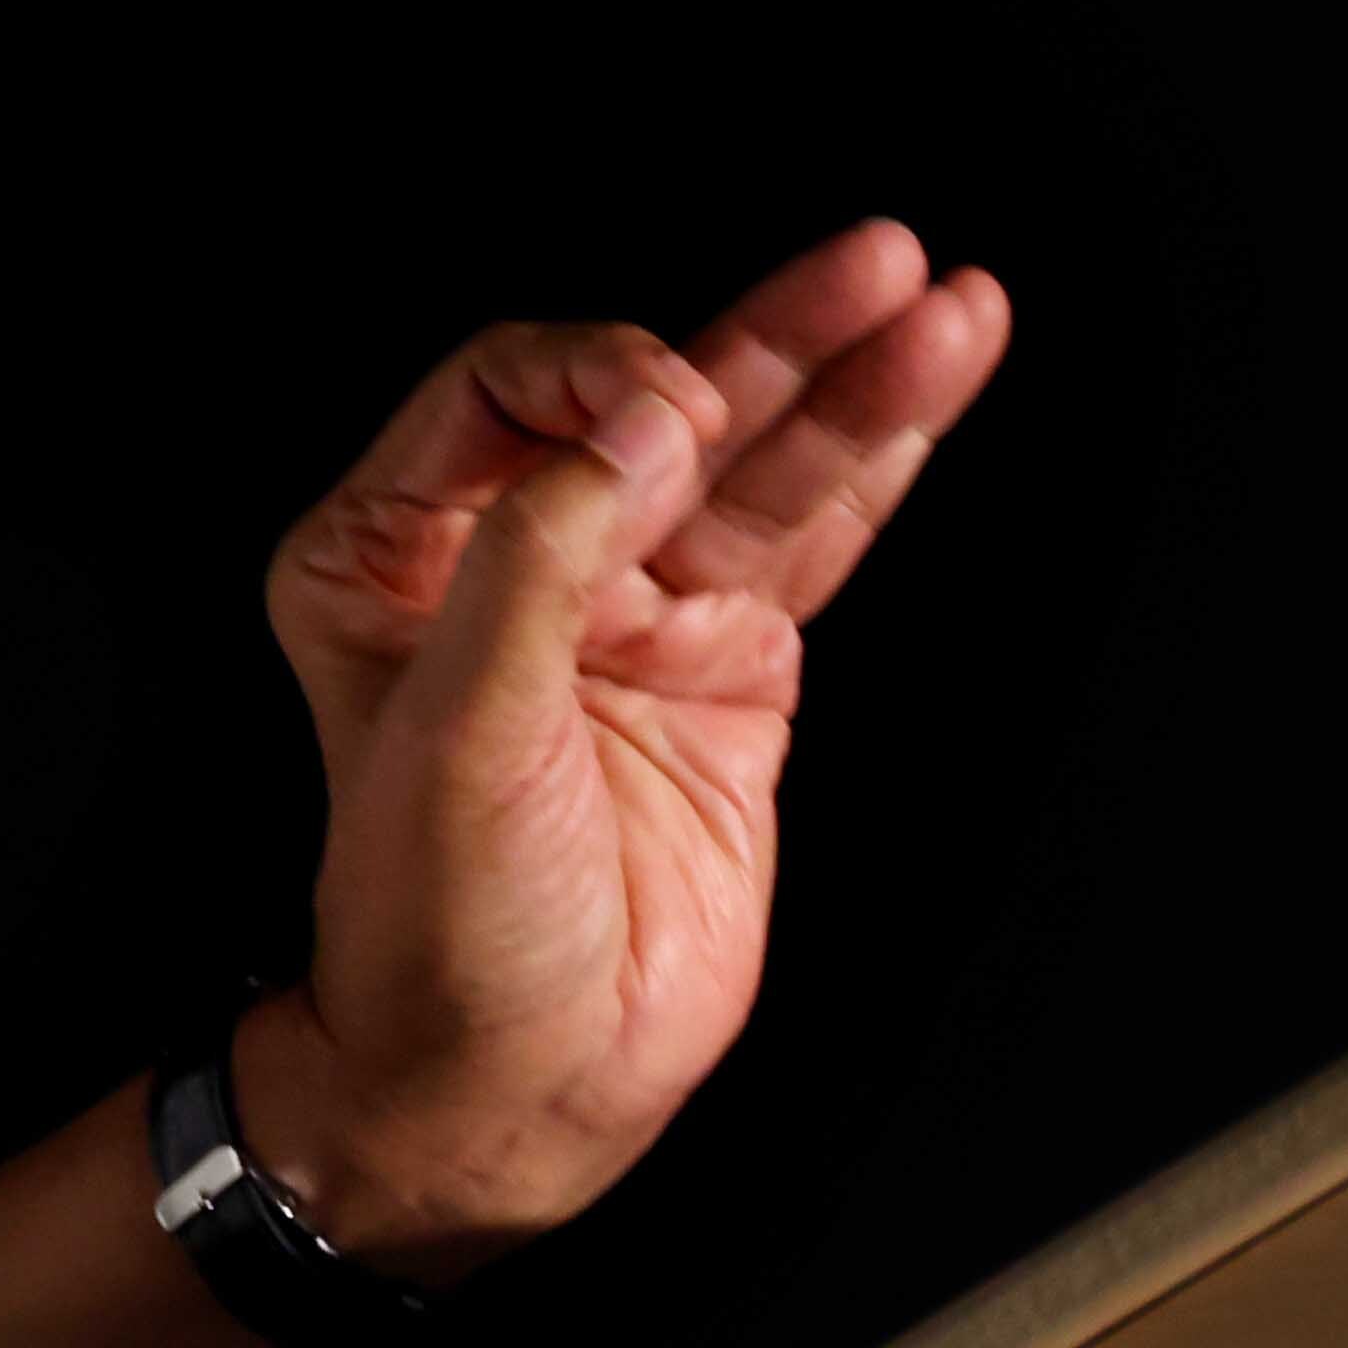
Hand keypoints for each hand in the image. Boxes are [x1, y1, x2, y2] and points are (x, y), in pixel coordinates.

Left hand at [239, 221, 1011, 1279]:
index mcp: (400, 550)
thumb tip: (632, 427)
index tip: (665, 416)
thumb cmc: (432, 932)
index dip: (595, 378)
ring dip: (856, 379)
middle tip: (873, 260)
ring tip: (947, 303)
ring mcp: (638, 609)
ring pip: (762, 461)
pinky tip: (932, 383)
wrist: (512, 1088)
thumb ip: (536, 564)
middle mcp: (524, 559)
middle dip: (767, 329)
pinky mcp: (731, 667)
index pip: (507, 392)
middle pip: (658, 401)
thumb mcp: (453, 734)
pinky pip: (816, 541)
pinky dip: (879, 463)